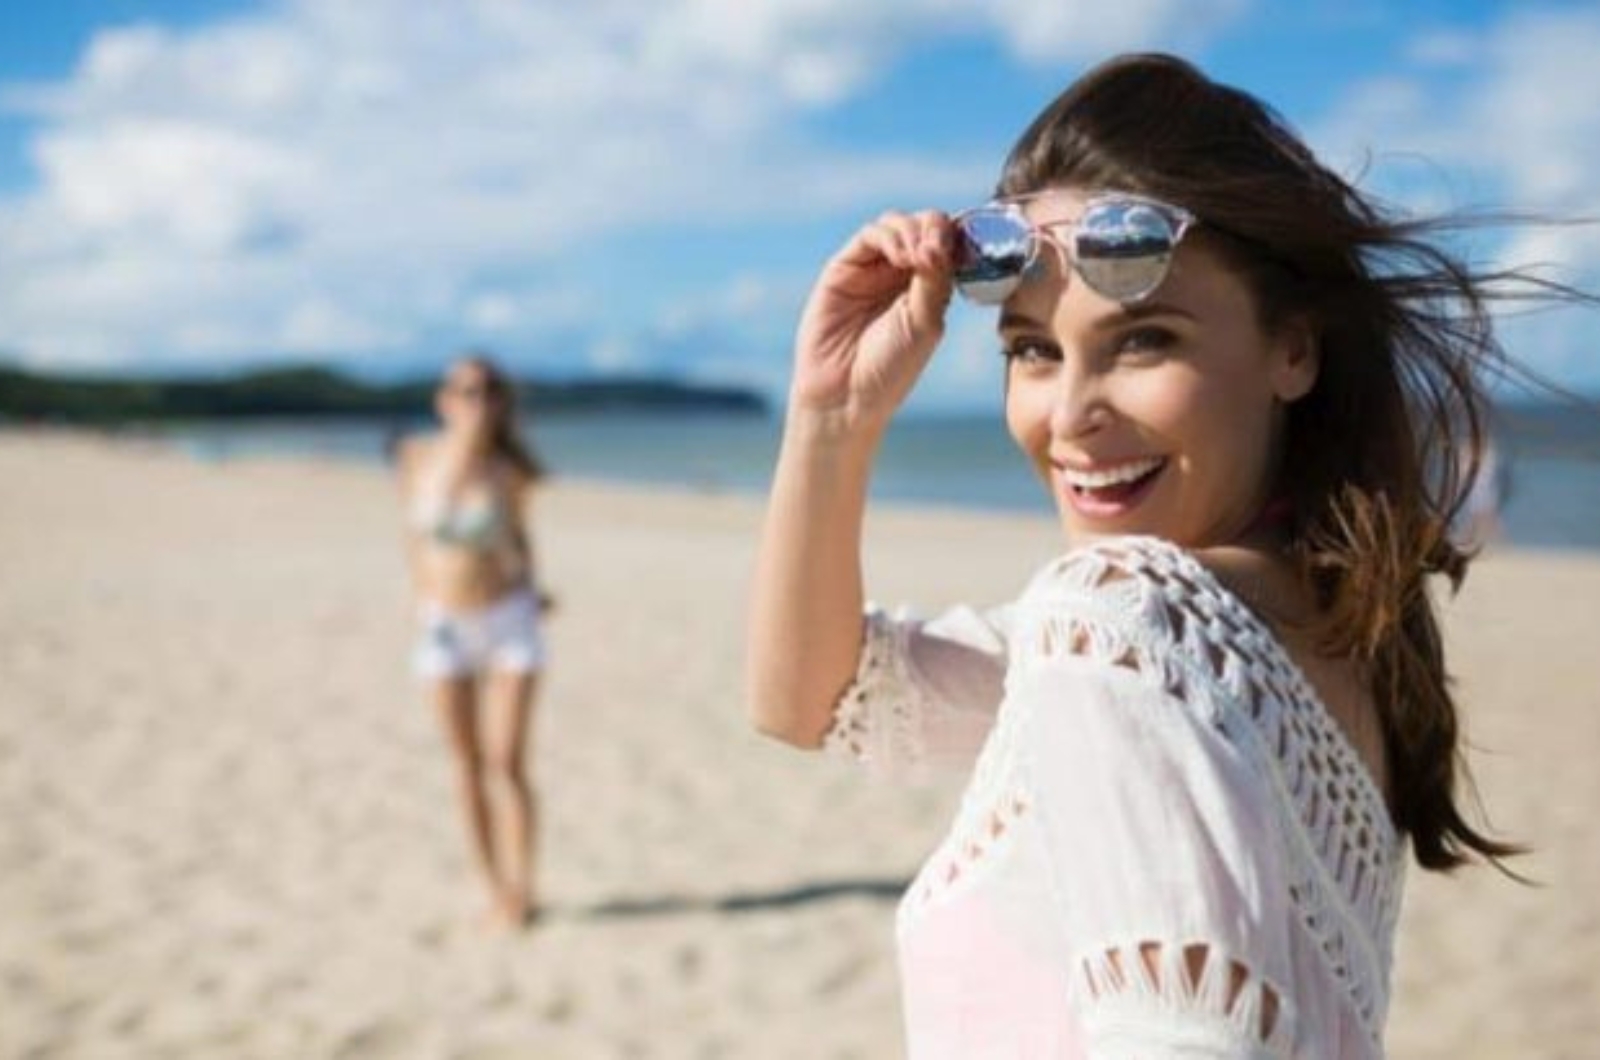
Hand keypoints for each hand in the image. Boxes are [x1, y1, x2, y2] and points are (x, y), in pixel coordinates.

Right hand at [790, 210, 955, 433]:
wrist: (846, 394)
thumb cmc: (890, 367)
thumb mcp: (925, 322)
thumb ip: (935, 280)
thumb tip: (938, 240)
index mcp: (929, 287)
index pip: (947, 243)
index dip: (956, 237)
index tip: (964, 248)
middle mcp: (900, 274)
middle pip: (924, 226)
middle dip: (936, 229)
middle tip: (937, 251)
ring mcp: (872, 269)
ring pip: (897, 224)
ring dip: (914, 231)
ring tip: (919, 257)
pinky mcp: (844, 268)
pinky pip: (870, 235)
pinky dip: (890, 236)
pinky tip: (902, 256)